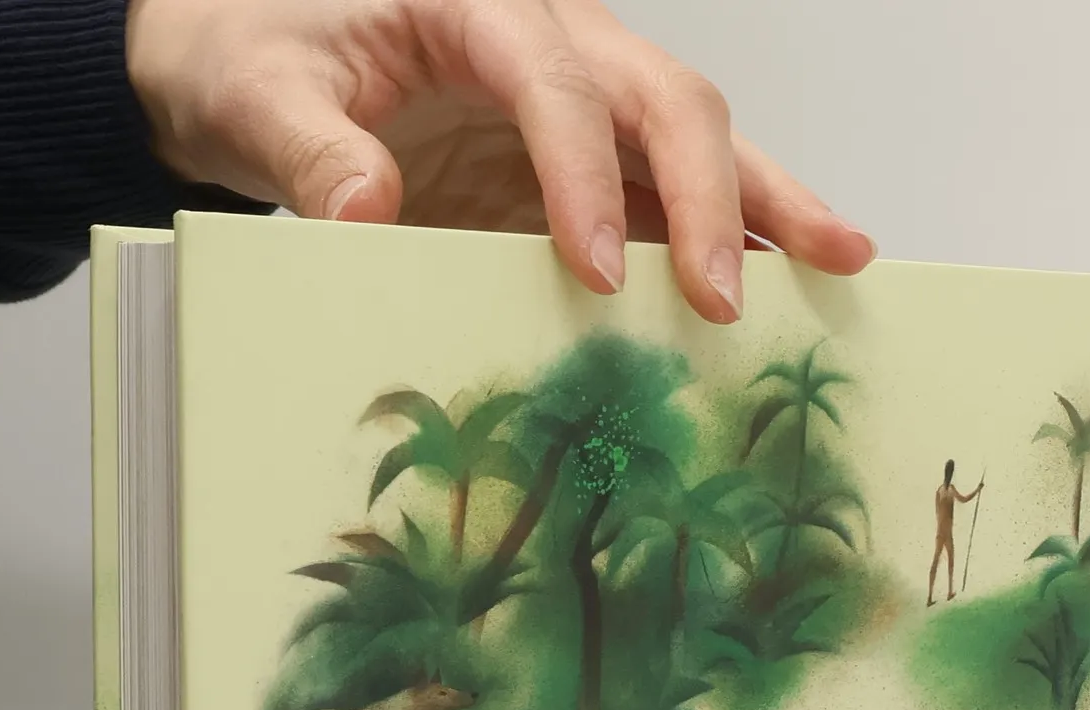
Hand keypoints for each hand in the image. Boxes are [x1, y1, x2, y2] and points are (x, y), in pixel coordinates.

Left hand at [124, 0, 875, 322]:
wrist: (248, 59)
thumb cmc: (248, 51)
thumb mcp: (254, 90)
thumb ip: (304, 147)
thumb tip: (364, 207)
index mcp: (477, 1)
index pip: (557, 81)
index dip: (582, 174)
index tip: (592, 270)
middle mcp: (550, 40)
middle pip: (664, 99)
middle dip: (713, 195)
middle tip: (733, 299)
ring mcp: (574, 105)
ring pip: (692, 142)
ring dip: (765, 206)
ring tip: (842, 261)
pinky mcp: (576, 166)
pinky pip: (665, 197)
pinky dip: (725, 238)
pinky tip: (786, 280)